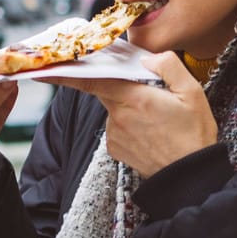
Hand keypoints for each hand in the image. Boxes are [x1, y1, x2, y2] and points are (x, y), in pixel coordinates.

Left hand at [48, 53, 215, 177]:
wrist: (189, 179)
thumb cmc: (193, 135)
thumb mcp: (192, 92)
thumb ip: (168, 65)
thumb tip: (146, 58)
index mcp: (136, 98)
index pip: (93, 80)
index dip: (67, 72)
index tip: (43, 69)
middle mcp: (119, 116)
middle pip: (105, 89)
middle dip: (117, 84)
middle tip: (146, 93)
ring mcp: (114, 134)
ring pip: (113, 108)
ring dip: (128, 106)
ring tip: (157, 119)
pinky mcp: (114, 149)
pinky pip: (116, 126)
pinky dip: (129, 124)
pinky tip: (150, 132)